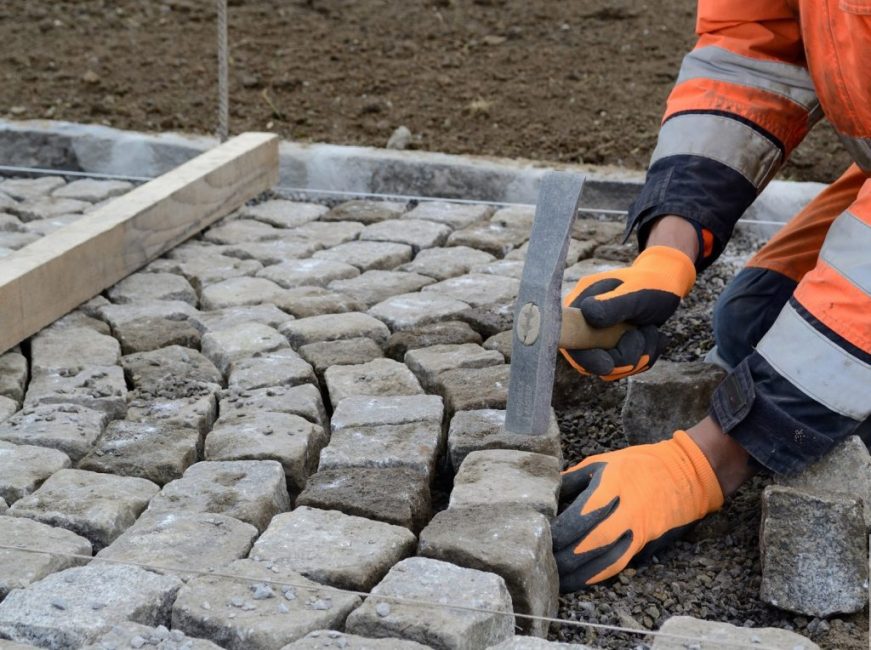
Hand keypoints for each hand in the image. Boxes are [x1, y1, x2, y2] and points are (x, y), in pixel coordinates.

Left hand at [551, 431, 722, 591]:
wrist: (684, 475)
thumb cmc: (636, 466)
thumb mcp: (601, 463)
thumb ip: (571, 480)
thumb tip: (543, 494)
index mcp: (610, 487)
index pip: (578, 517)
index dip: (557, 532)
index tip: (538, 537)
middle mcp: (625, 512)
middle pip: (588, 544)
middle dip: (561, 558)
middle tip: (539, 563)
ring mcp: (637, 532)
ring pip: (603, 562)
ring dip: (575, 575)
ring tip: (553, 580)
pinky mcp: (644, 545)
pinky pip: (617, 566)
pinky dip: (594, 577)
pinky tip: (576, 582)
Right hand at [561, 245, 695, 379]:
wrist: (666, 283)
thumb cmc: (649, 283)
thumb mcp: (634, 292)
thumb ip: (612, 305)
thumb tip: (587, 314)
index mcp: (580, 306)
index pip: (570, 340)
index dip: (586, 358)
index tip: (608, 363)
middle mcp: (584, 324)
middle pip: (590, 361)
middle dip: (623, 358)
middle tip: (644, 336)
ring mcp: (598, 338)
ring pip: (611, 368)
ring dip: (639, 356)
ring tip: (652, 331)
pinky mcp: (612, 348)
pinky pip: (624, 367)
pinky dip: (645, 357)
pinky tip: (654, 337)